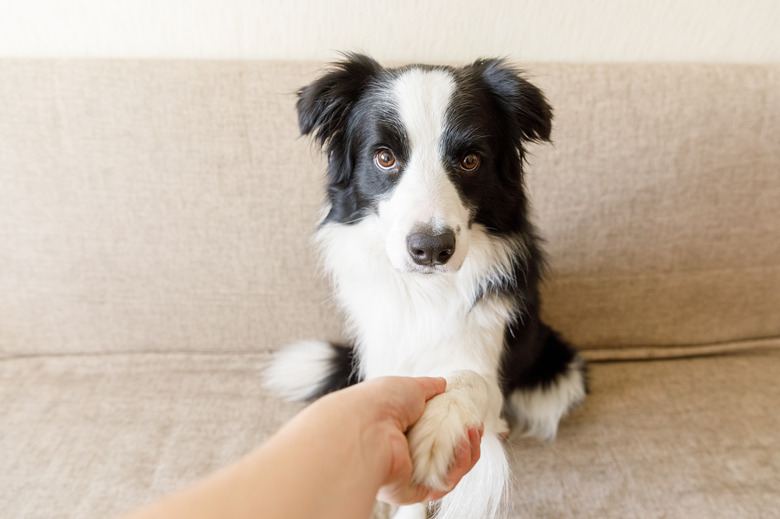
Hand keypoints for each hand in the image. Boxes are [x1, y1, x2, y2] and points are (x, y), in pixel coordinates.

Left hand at [342, 377, 482, 504]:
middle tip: (475, 427)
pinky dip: (459, 466)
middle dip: (467, 443)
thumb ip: (428, 388)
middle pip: (447, 455)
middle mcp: (405, 454)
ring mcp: (409, 474)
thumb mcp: (410, 387)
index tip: (471, 419)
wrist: (365, 425)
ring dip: (467, 453)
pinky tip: (464, 446)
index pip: (436, 435)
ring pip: (450, 471)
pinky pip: (444, 485)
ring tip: (471, 433)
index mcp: (402, 432)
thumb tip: (442, 384)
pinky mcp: (412, 492)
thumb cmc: (380, 403)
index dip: (457, 429)